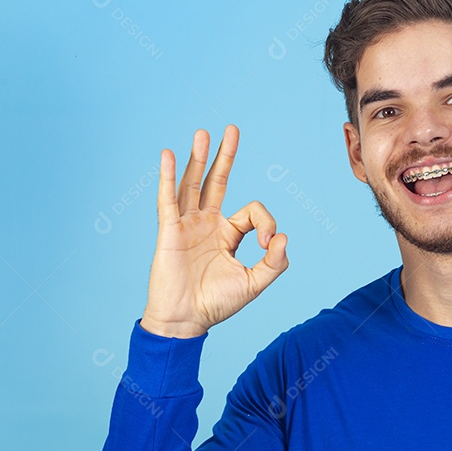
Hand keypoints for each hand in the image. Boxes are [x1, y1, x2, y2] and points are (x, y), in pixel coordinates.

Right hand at [139, 125, 287, 337]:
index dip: (266, 222)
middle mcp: (206, 224)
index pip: (251, 212)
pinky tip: (168, 155)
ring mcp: (186, 225)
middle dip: (225, 156)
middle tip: (232, 129)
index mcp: (227, 234)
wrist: (186, 321)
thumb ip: (274, 262)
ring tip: (203, 133)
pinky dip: (168, 177)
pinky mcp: (169, 231)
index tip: (268, 243)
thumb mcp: (254, 283)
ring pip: (193, 184)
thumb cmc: (216, 304)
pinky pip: (168, 199)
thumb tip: (283, 236)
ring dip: (198, 158)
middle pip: (216, 181)